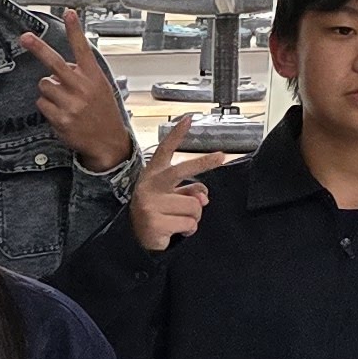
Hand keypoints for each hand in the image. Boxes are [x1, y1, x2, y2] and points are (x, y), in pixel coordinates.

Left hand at [21, 13, 134, 172]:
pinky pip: (41, 104)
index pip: (83, 49)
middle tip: (25, 37)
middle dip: (38, 48)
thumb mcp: (100, 88)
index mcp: (94, 77)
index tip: (68, 13)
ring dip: (49, 91)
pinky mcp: (61, 118)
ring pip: (44, 85)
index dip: (75, 30)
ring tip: (64, 101)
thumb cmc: (103, 113)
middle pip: (55, 63)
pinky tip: (62, 113)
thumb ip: (82, 75)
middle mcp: (82, 88)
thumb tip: (59, 68)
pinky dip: (47, 107)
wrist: (108, 142)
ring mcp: (71, 104)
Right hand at [126, 117, 236, 252]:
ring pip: (194, 205)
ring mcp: (151, 203)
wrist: (136, 239)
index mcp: (154, 175)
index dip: (176, 135)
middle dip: (203, 163)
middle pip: (182, 170)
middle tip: (220, 157)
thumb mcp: (171, 198)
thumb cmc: (158, 213)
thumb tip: (203, 197)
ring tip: (180, 222)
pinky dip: (188, 230)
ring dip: (194, 217)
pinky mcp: (155, 221)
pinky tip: (176, 232)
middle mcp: (150, 185)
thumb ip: (189, 191)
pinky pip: (189, 223)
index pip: (165, 151)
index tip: (189, 119)